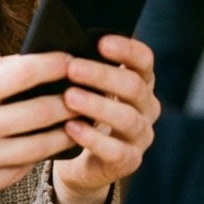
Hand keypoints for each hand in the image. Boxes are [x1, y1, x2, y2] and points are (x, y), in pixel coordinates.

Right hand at [0, 51, 83, 203]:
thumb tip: (19, 60)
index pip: (25, 73)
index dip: (55, 63)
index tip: (70, 59)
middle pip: (44, 110)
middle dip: (71, 98)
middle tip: (84, 91)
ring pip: (42, 145)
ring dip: (66, 130)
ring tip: (77, 119)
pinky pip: (23, 169)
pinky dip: (38, 155)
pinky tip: (45, 143)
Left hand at [51, 35, 159, 203]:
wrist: (81, 162)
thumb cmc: (81, 113)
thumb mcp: (85, 88)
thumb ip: (81, 69)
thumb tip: (57, 47)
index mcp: (140, 82)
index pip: (144, 59)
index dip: (126, 49)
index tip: (100, 42)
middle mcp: (147, 107)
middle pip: (134, 86)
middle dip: (102, 75)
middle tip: (72, 68)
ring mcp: (141, 135)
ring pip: (128, 118)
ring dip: (97, 105)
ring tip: (69, 97)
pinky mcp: (130, 161)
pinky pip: (116, 150)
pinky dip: (93, 139)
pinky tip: (71, 128)